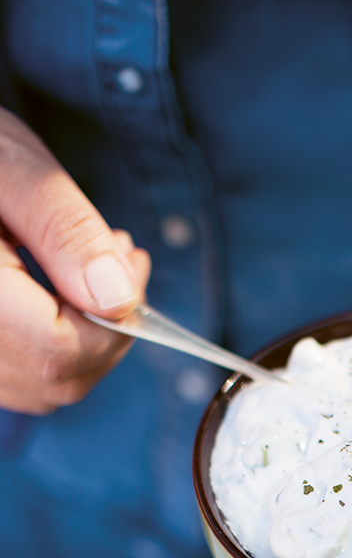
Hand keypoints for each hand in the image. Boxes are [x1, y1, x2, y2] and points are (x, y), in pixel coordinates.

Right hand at [0, 107, 150, 413]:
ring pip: (43, 390)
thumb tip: (118, 300)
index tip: (133, 260)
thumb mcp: (12, 167)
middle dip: (108, 329)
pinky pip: (19, 382)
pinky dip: (53, 349)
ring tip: (92, 271)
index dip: (114, 319)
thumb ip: (64, 231)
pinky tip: (60, 296)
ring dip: (86, 342)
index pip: (58, 349)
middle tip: (123, 260)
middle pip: (56, 379)